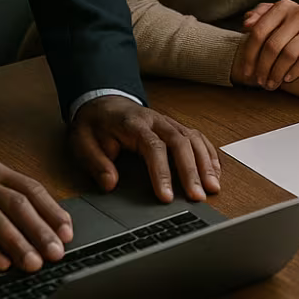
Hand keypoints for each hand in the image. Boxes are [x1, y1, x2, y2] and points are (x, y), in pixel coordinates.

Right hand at [0, 161, 71, 272]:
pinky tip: (0, 263)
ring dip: (16, 242)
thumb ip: (16, 200)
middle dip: (39, 230)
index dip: (51, 211)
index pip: (31, 190)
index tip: (67, 234)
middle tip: (55, 254)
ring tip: (32, 263)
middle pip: (16, 204)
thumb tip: (51, 229)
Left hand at [69, 95, 221, 203]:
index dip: (162, 173)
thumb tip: (110, 184)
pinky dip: (209, 154)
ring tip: (213, 187)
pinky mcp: (175, 127)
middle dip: (192, 171)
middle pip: (181, 143)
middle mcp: (156, 121)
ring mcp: (169, 122)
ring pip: (193, 139)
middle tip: (198, 197)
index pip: (154, 147)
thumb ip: (95, 162)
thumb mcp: (82, 141)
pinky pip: (198, 137)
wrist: (103, 102)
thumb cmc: (95, 124)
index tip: (167, 197)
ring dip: (206, 164)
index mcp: (134, 124)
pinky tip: (215, 171)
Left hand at [236, 0, 298, 89]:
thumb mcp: (276, 18)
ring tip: (272, 83)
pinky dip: (296, 70)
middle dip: (263, 67)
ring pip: (290, 53)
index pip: (259, 32)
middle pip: (273, 45)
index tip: (247, 72)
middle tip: (260, 82)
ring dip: (277, 72)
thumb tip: (247, 24)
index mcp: (283, 6)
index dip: (249, 54)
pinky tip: (288, 78)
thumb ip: (259, 18)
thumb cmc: (293, 28)